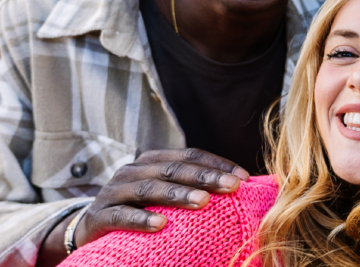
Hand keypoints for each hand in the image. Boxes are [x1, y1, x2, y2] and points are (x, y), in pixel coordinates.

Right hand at [72, 148, 247, 248]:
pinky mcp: (100, 216)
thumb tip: (239, 188)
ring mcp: (114, 191)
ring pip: (150, 189)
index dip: (217, 164)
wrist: (88, 230)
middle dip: (206, 177)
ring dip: (179, 195)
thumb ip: (192, 188)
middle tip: (232, 187)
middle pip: (174, 169)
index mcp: (153, 160)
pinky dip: (142, 219)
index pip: (190, 155)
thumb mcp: (163, 194)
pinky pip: (122, 216)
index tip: (244, 178)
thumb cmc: (138, 209)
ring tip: (203, 202)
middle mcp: (133, 170)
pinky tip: (161, 225)